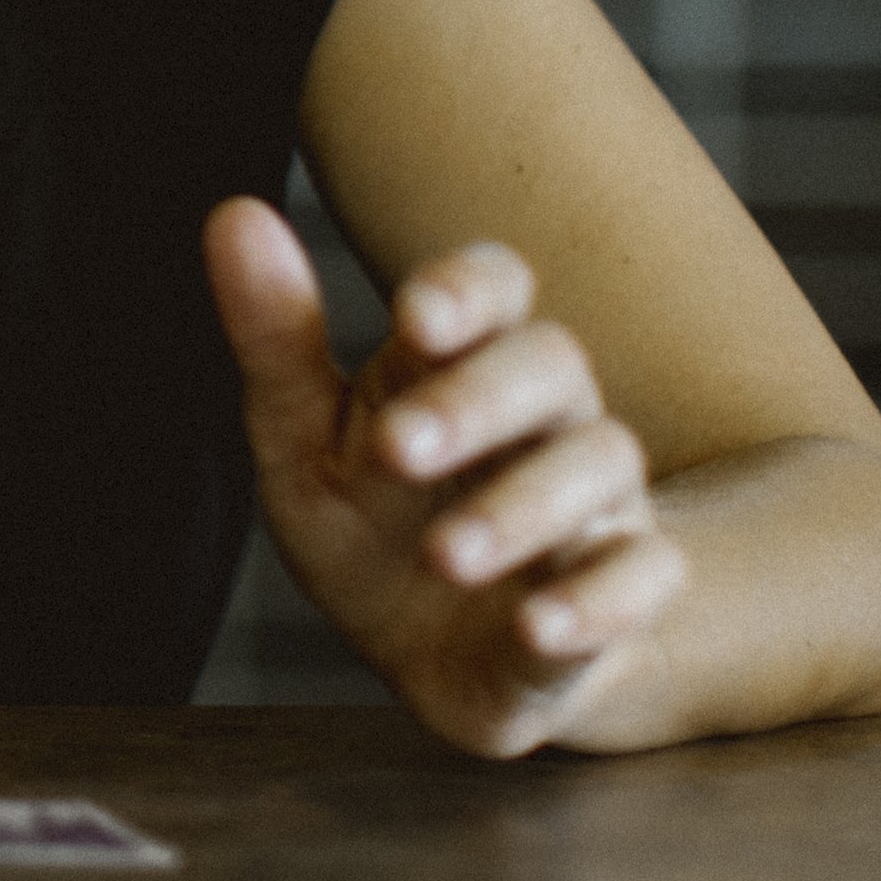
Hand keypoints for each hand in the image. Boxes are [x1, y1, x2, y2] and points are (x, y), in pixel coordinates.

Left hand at [204, 195, 686, 757]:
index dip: (466, 290)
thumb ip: (275, 339)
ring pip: (602, 463)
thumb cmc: (368, 529)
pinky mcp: (623, 594)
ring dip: (524, 508)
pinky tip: (539, 627)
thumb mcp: (301, 441)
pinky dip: (600, 602)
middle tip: (398, 447)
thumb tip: (234, 215)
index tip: (415, 316)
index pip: (494, 286)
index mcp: (458, 362)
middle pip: (551, 366)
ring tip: (445, 554)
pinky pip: (645, 580)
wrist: (435, 666)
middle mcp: (541, 415)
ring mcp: (594, 502)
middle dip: (477, 401)